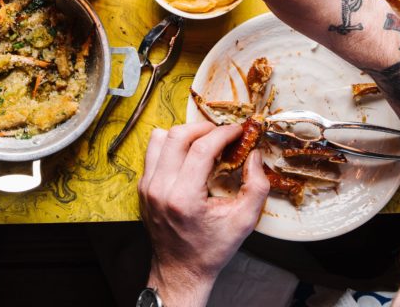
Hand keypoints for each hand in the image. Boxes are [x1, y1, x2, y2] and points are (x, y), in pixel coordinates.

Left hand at [139, 123, 268, 306]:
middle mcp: (160, 189)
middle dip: (203, 128)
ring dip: (184, 134)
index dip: (223, 133)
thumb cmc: (211, 249)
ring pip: (159, 139)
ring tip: (203, 142)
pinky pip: (152, 152)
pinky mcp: (142, 187)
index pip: (201, 148)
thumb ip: (257, 186)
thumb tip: (255, 155)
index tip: (237, 131)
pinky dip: (170, 147)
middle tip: (221, 135)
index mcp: (184, 198)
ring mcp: (147, 187)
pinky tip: (187, 157)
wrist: (180, 271)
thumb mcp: (243, 221)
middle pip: (177, 136)